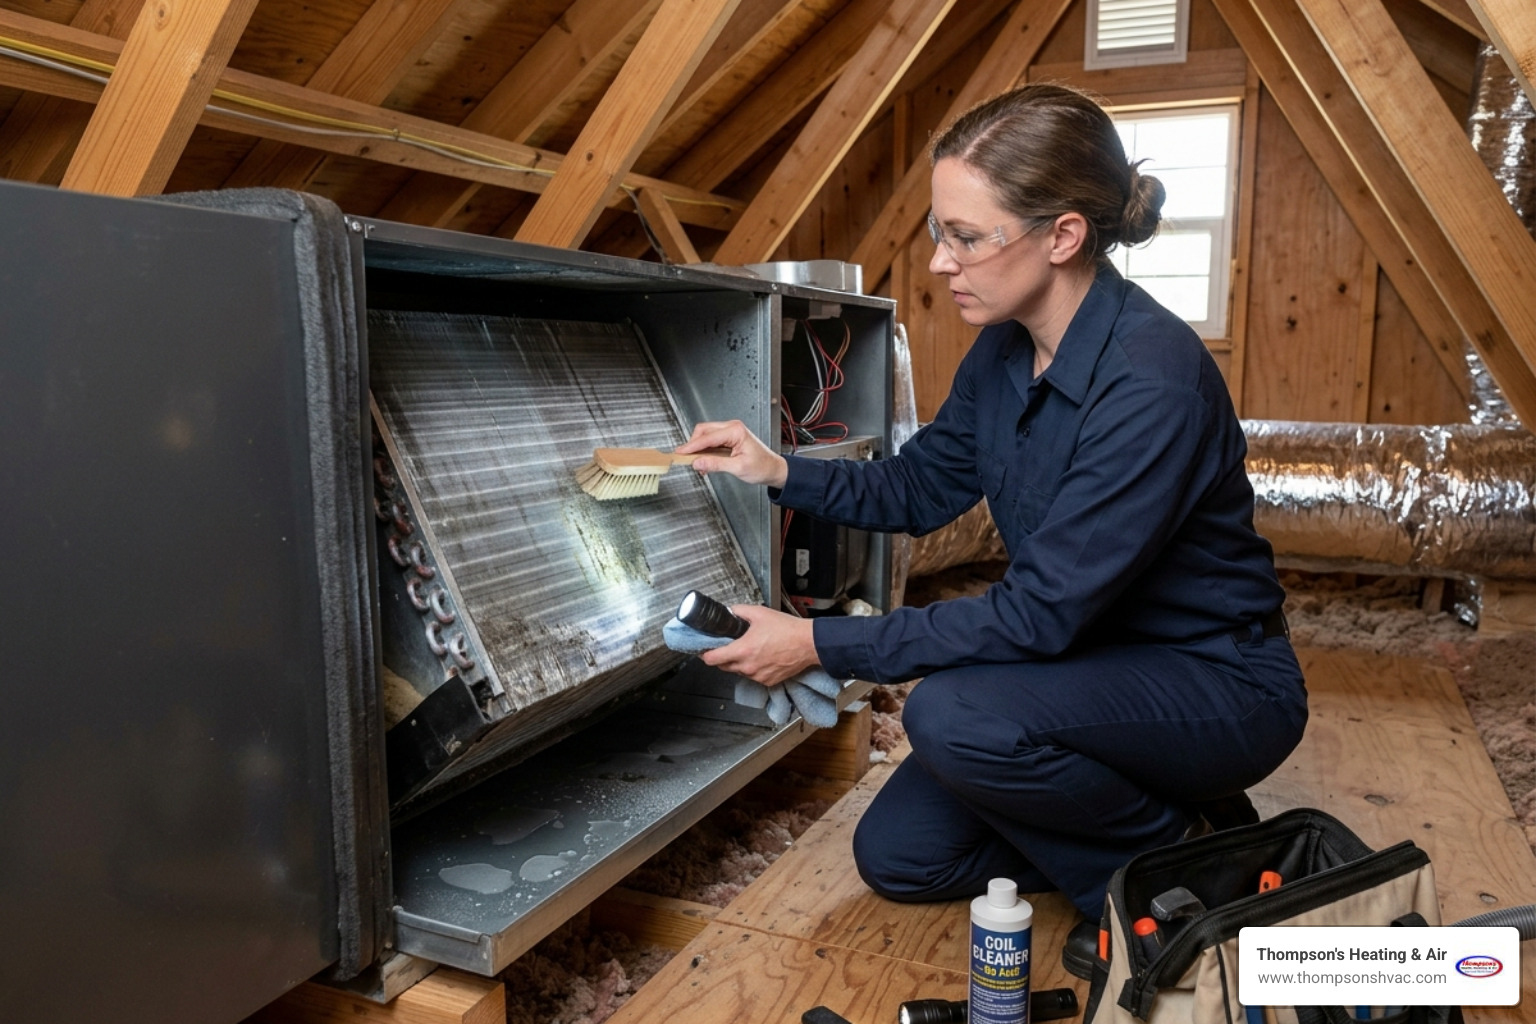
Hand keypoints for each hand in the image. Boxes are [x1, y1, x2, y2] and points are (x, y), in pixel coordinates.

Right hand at [677, 419, 787, 488]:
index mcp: (736, 431)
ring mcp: (730, 432)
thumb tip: (698, 462)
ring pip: (705, 436)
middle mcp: (732, 428)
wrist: (773, 469)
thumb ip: (716, 464)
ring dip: (699, 450)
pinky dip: (705, 451)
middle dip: (693, 445)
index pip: (707, 437)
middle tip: (686, 459)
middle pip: (703, 431)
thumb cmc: (762, 467)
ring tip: (698, 465)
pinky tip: (705, 463)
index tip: (680, 453)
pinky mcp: (728, 438)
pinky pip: (711, 442)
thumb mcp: (738, 468)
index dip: (692, 446)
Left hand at [699, 605, 818, 686]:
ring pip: (739, 671)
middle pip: (723, 666)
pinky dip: (753, 668)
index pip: (712, 659)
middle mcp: (748, 667)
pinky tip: (762, 657)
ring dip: (739, 663)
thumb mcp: (759, 613)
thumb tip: (730, 612)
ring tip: (750, 649)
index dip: (705, 653)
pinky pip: (753, 676)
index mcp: (742, 650)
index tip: (704, 649)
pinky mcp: (768, 681)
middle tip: (729, 645)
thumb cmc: (788, 630)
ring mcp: (758, 676)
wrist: (808, 643)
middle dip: (723, 656)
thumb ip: (739, 611)